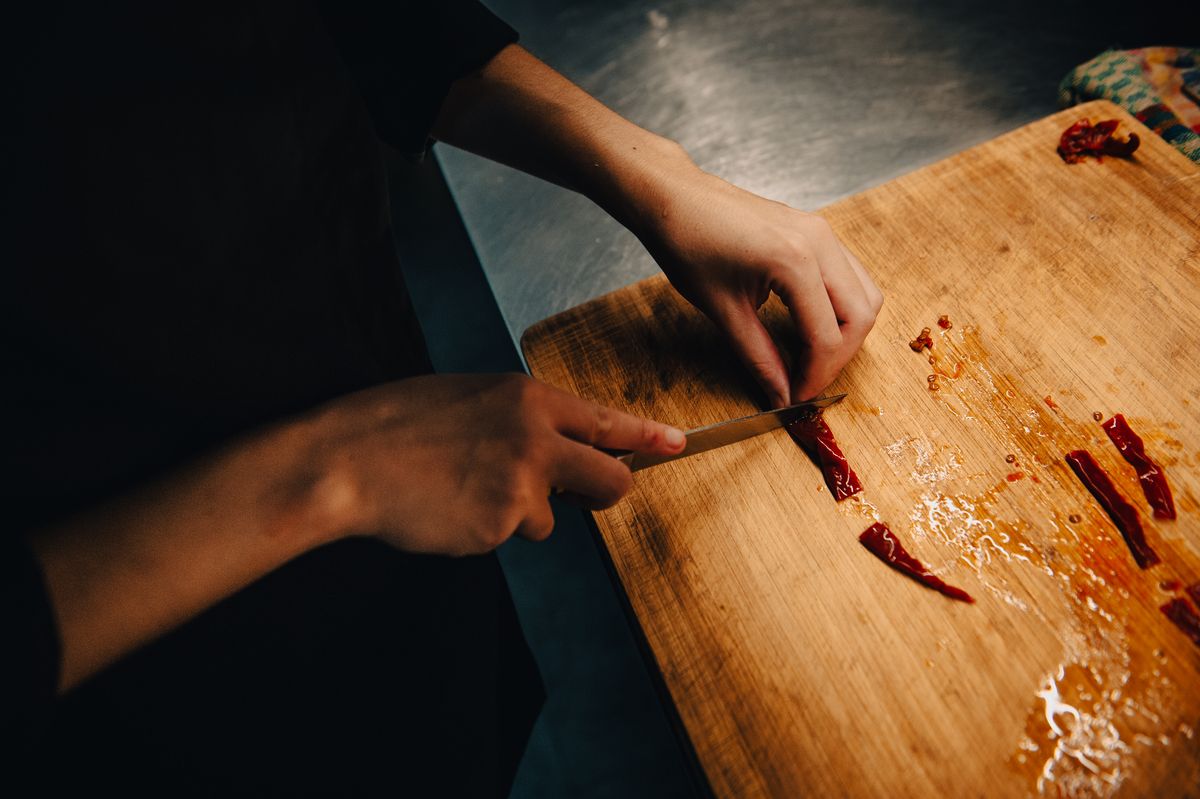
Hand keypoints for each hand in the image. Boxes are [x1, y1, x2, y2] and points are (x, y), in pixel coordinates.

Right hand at [307, 374, 684, 555]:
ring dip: (518, 513)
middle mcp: (536, 438)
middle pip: (611, 481)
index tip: (677, 444)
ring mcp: (521, 485)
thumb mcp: (472, 399)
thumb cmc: (398, 425)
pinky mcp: (499, 525)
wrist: (346, 461)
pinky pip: (509, 534)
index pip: (607, 419)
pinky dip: (485, 528)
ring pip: (549, 517)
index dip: (648, 437)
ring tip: (463, 489)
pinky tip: (448, 508)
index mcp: (528, 398)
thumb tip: (561, 447)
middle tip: (581, 497)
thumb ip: (524, 419)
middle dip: (604, 495)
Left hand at [639, 168, 882, 405]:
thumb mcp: (723, 310)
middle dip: (838, 358)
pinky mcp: (816, 231)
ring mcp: (822, 232)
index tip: (796, 397)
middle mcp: (819, 242)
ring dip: (846, 333)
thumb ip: (759, 357)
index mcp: (795, 261)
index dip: (815, 376)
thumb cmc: (688, 243)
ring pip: (864, 295)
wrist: (674, 199)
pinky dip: (840, 308)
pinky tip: (809, 327)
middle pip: (861, 316)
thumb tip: (781, 393)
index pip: (828, 337)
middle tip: (805, 383)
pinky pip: (850, 275)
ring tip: (809, 359)